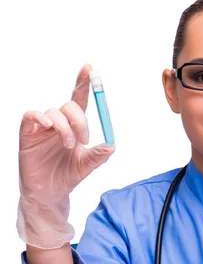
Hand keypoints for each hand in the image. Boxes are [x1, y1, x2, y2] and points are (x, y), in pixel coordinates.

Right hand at [17, 64, 115, 248]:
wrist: (50, 194)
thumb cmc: (67, 176)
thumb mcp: (87, 166)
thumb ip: (99, 155)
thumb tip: (112, 145)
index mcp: (73, 126)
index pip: (79, 99)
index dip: (83, 83)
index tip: (90, 69)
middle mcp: (58, 123)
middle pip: (69, 105)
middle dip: (80, 120)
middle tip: (84, 139)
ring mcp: (42, 128)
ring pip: (54, 112)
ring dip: (65, 128)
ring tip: (68, 146)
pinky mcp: (28, 134)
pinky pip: (31, 115)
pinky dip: (40, 117)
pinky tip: (49, 128)